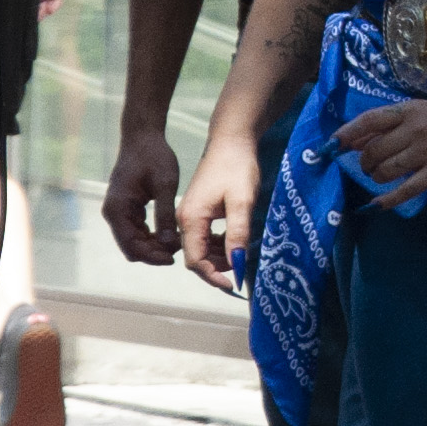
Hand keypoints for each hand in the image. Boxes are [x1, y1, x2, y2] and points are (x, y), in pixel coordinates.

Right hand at [103, 129, 180, 263]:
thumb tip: (169, 243)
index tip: (174, 258)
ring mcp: (118, 211)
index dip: (152, 256)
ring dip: (154, 246)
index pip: (131, 245)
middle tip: (180, 252)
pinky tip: (171, 235)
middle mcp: (113, 213)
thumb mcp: (164, 184)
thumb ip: (165, 214)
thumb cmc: (153, 156)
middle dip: (154, 253)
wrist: (142, 137)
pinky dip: (152, 236)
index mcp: (117, 209)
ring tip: (178, 244)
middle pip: (131, 247)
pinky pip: (137, 231)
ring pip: (134, 241)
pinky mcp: (126, 208)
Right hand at [179, 131, 265, 290]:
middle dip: (216, 269)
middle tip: (242, 272)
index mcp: (190, 219)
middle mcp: (184, 220)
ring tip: (242, 256)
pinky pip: (204, 237)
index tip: (233, 284)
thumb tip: (237, 263)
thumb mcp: (242, 202)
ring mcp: (190, 215)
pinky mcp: (198, 211)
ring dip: (219, 257)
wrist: (232, 141)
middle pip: (195, 256)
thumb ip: (237, 233)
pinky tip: (236, 241)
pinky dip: (219, 245)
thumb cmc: (237, 168)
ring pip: (200, 248)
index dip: (212, 275)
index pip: (194, 260)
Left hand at [334, 92, 426, 213]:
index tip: (333, 144)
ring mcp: (426, 151)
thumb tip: (360, 140)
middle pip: (374, 150)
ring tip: (381, 177)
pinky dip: (388, 199)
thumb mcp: (424, 112)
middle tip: (368, 167)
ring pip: (386, 170)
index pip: (370, 120)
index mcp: (409, 111)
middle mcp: (415, 130)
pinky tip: (378, 204)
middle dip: (365, 163)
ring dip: (377, 177)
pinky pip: (406, 189)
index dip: (348, 133)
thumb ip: (395, 125)